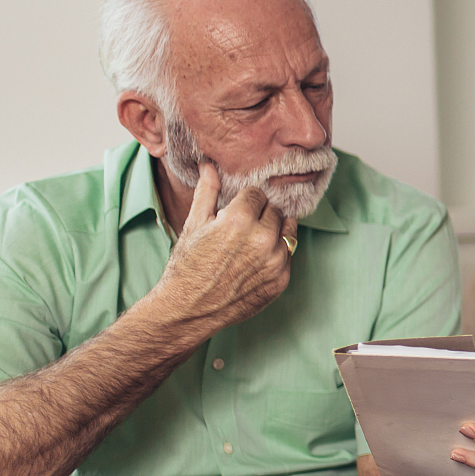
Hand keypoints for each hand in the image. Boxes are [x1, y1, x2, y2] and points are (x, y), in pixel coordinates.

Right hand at [144, 163, 297, 336]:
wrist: (188, 310)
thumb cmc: (187, 266)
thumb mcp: (194, 224)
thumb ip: (208, 191)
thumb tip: (209, 165)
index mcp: (240, 220)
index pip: (257, 194)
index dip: (245, 201)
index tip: (236, 210)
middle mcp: (263, 240)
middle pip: (274, 211)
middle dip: (260, 215)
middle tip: (242, 228)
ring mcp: (275, 262)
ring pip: (287, 231)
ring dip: (273, 233)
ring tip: (250, 243)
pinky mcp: (281, 280)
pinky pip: (288, 256)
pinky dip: (276, 255)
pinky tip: (255, 261)